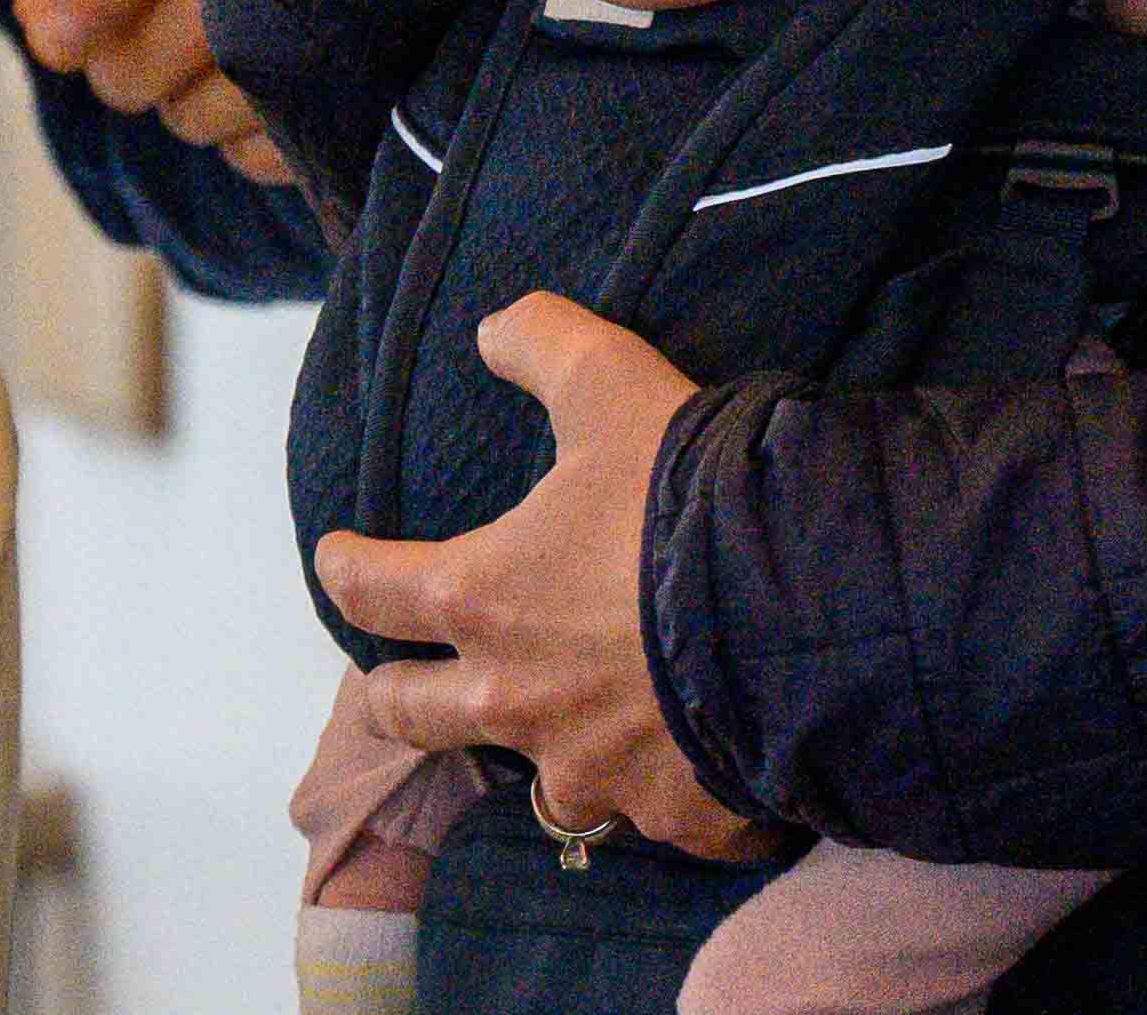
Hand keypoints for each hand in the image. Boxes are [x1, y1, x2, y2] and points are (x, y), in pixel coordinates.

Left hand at [317, 295, 771, 863]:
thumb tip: (495, 328)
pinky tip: (691, 771)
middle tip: (397, 684)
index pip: (373, 589)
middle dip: (395, 699)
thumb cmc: (689, 496)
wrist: (808, 603)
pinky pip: (657, 817)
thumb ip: (542, 344)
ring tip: (566, 735)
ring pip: (539, 786)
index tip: (338, 558)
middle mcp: (519, 700)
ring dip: (543, 758)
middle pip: (411, 718)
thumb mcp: (610, 383)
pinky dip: (666, 794)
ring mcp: (595, 771)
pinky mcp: (674, 814)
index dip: (346, 567)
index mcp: (484, 600)